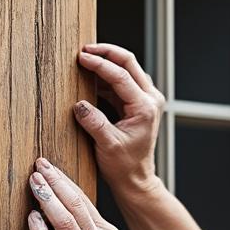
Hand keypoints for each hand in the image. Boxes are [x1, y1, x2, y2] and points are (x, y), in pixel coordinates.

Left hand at [25, 157, 158, 229]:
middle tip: (39, 165)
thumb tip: (82, 222)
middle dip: (55, 181)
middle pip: (74, 204)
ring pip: (65, 222)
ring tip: (34, 183)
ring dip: (48, 199)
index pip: (84, 201)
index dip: (65, 182)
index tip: (50, 168)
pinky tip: (32, 219)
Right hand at [73, 43, 164, 194]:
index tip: (81, 57)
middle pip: (129, 63)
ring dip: (106, 63)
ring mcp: (145, 100)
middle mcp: (149, 99)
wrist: (135, 178)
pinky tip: (90, 77)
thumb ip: (94, 123)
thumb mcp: (107, 145)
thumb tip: (79, 104)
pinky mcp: (137, 103)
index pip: (121, 75)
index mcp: (145, 107)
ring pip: (127, 69)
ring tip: (84, 61)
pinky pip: (122, 82)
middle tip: (84, 50)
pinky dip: (106, 76)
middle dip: (106, 53)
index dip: (100, 64)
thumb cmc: (124, 165)